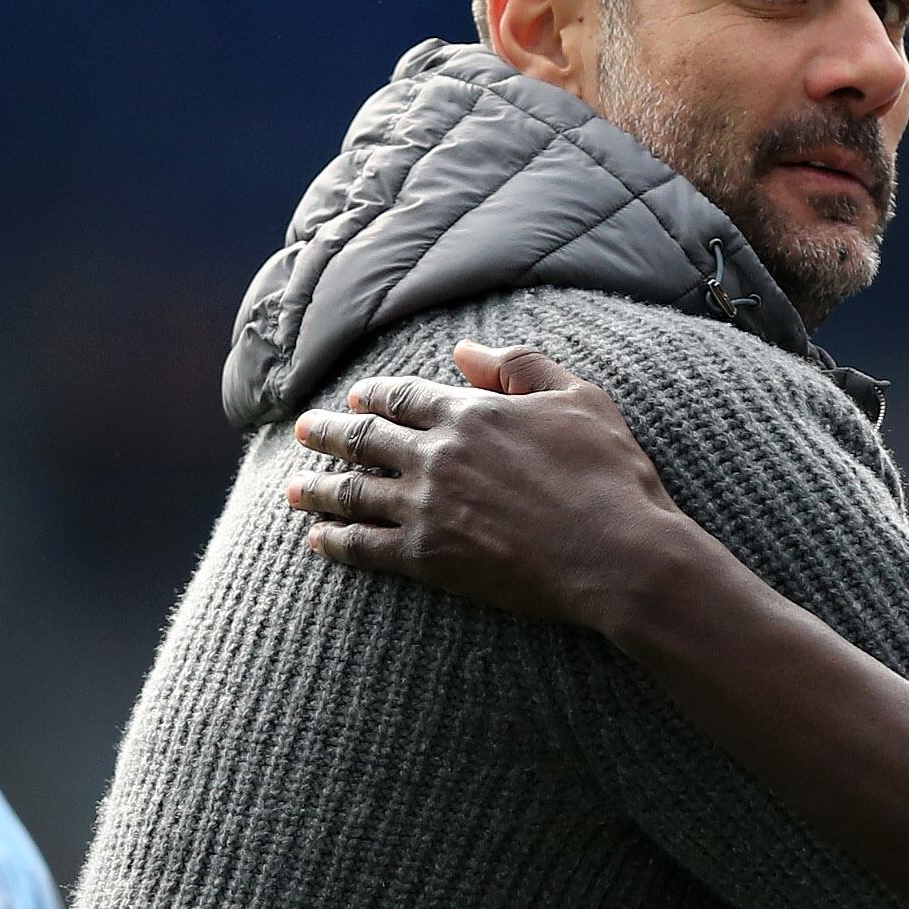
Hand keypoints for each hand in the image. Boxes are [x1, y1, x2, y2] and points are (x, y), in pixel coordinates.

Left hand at [288, 341, 701, 631]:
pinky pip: (364, 546)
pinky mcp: (426, 558)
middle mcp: (436, 455)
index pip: (405, 397)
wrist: (615, 554)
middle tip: (302, 431)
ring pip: (354, 491)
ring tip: (293, 488)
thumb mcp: (578, 397)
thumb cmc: (609, 474)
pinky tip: (317, 539)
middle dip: (328, 433)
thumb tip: (464, 350)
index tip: (356, 399)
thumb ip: (519, 367)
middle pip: (365, 439)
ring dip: (318, 487)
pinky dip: (336, 541)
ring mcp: (426, 507)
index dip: (376, 396)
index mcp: (470, 412)